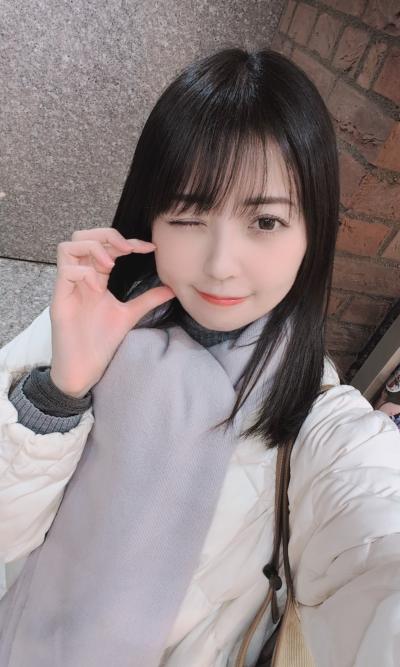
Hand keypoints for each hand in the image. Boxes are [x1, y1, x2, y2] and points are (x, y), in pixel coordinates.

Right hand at [49, 227, 174, 397]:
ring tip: (111, 264)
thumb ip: (147, 300)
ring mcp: (67, 288)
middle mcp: (79, 278)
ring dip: (92, 249)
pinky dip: (84, 273)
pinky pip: (66, 272)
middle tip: (127, 249)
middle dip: (106, 235)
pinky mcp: (59, 301)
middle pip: (81, 236)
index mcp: (94, 278)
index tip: (150, 248)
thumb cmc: (100, 342)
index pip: (105, 246)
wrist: (83, 369)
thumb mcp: (129, 315)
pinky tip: (97, 287)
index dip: (127, 240)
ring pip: (67, 247)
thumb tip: (172, 289)